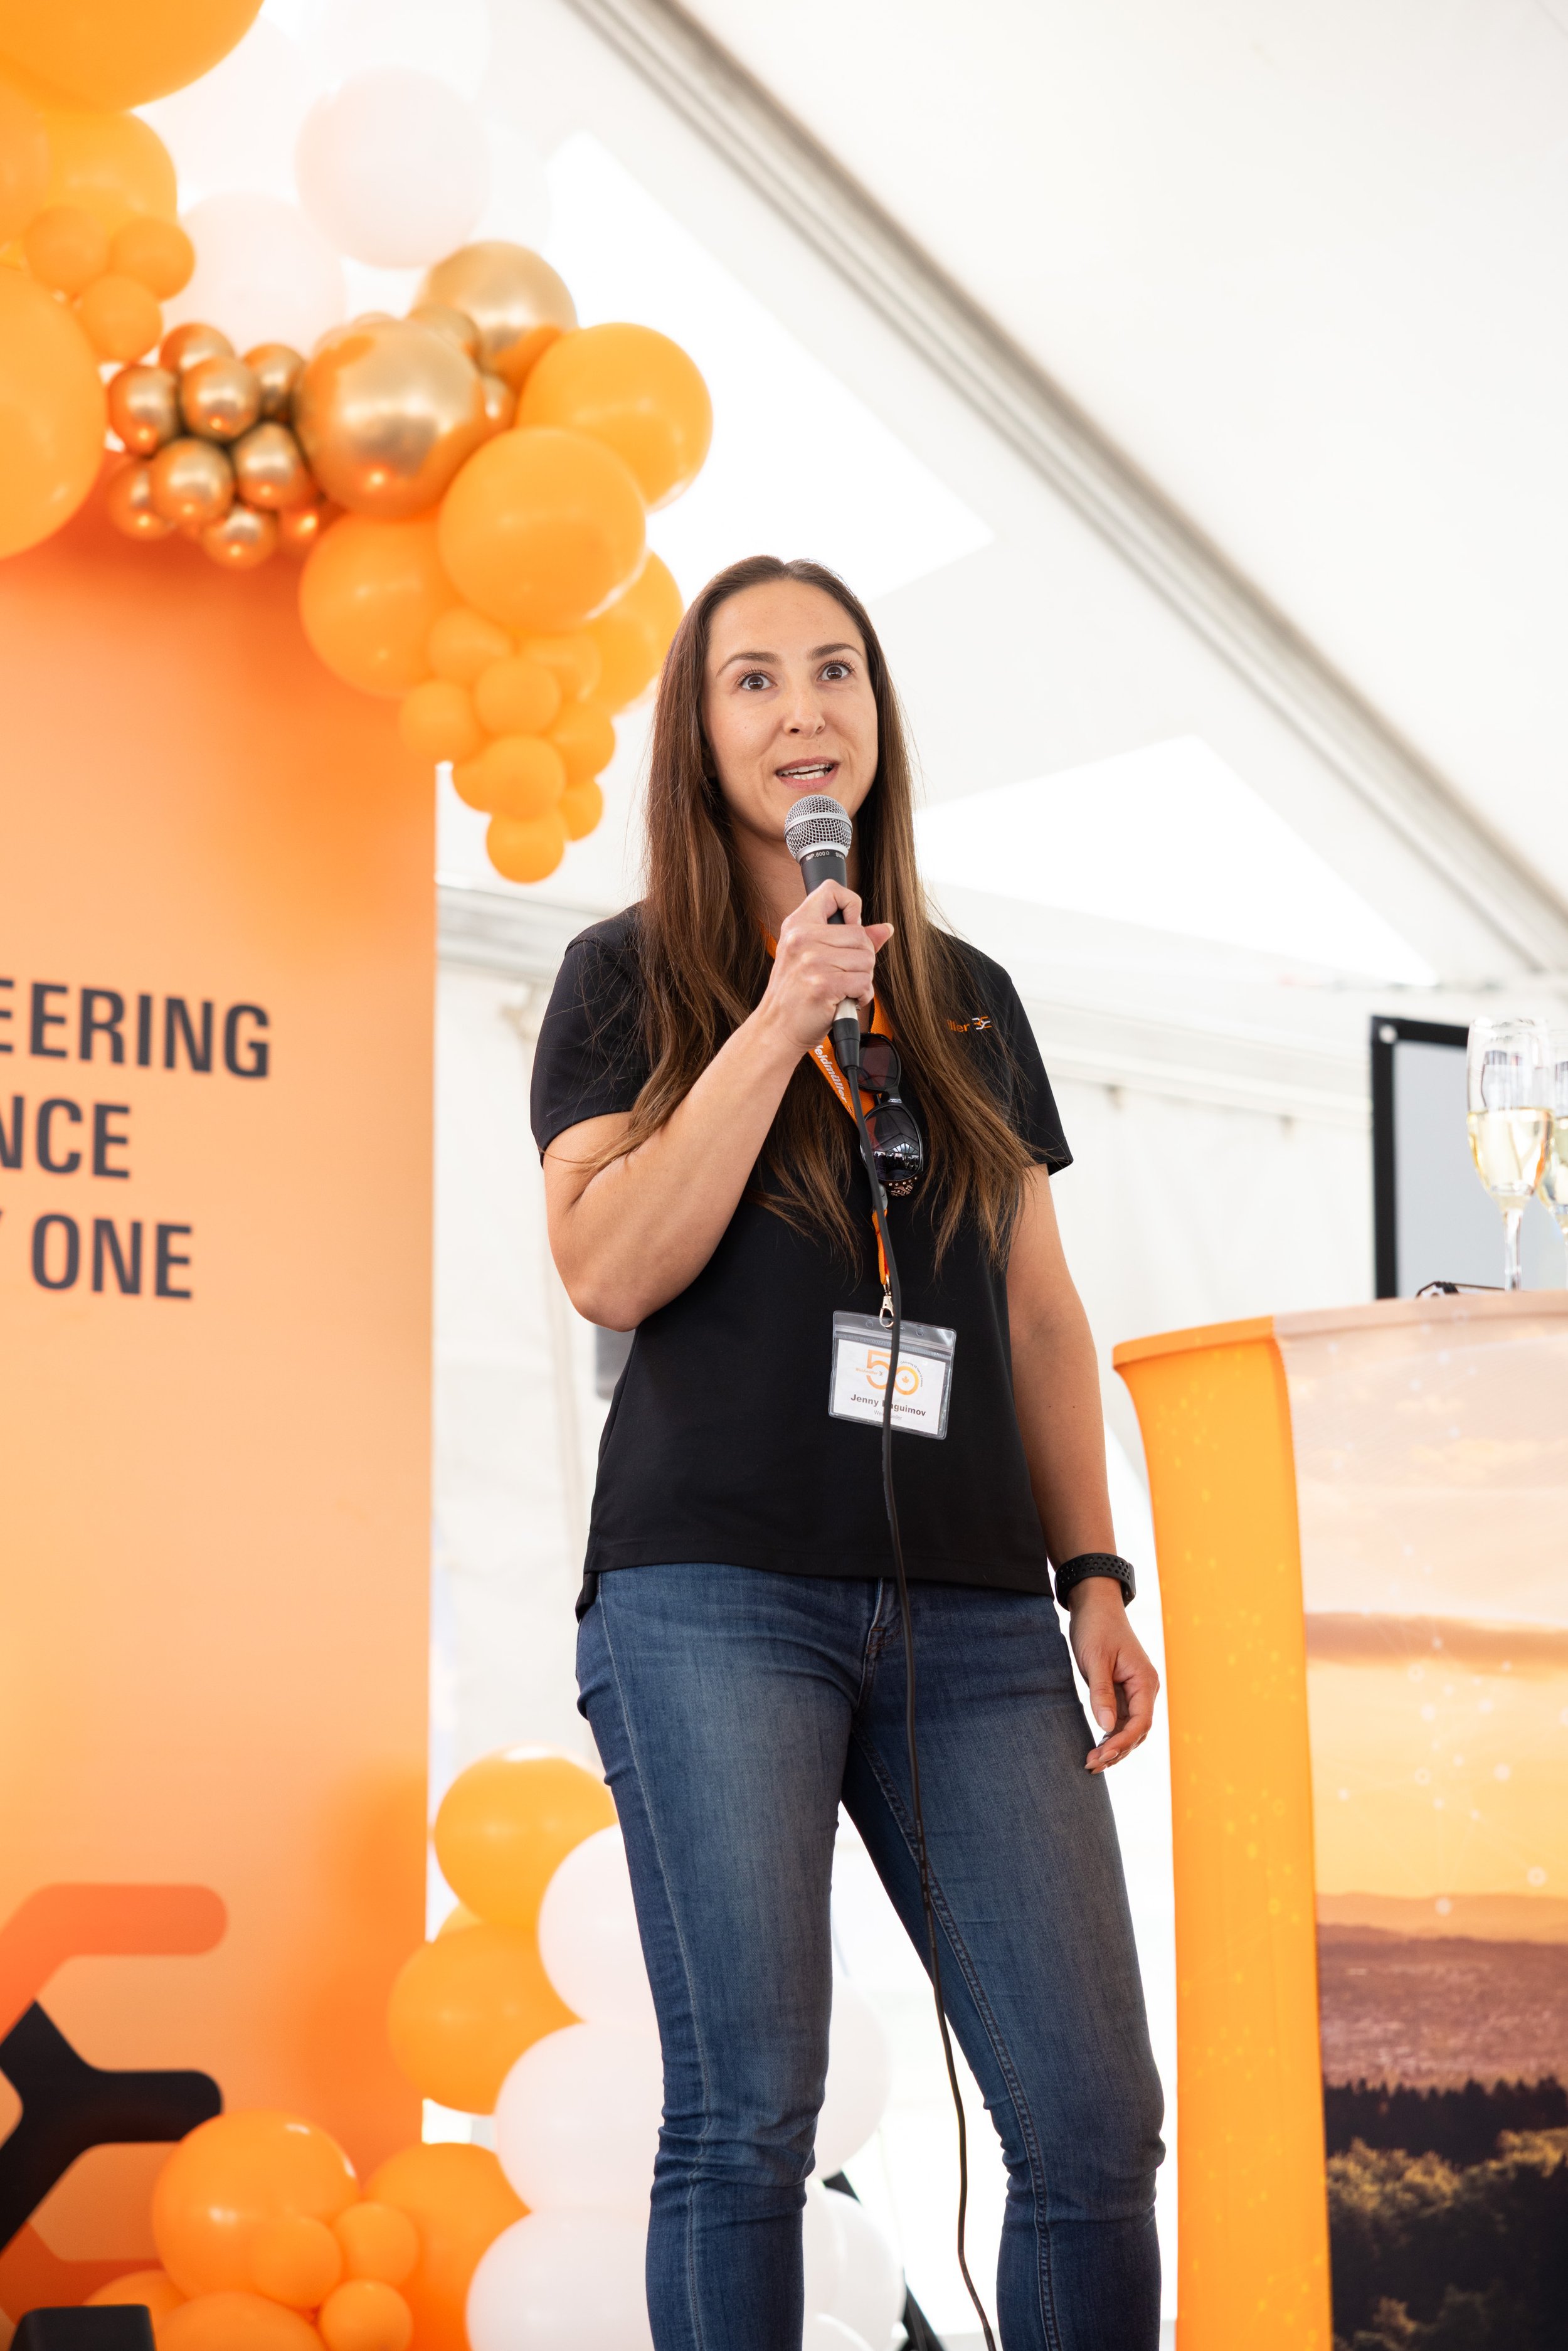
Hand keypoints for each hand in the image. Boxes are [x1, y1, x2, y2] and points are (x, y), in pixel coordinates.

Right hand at [764, 880, 892, 1052]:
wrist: (777, 1028)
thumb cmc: (795, 994)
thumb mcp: (812, 957)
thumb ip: (848, 939)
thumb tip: (885, 929)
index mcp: (797, 925)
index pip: (831, 890)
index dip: (851, 904)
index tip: (850, 925)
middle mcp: (802, 938)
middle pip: (860, 934)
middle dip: (862, 958)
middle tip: (843, 973)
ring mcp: (812, 961)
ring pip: (866, 959)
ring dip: (862, 979)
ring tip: (842, 988)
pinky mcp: (823, 984)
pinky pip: (864, 982)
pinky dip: (861, 995)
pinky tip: (845, 999)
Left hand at [1065, 1580, 1158, 1771]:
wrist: (1095, 1603)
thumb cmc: (1096, 1627)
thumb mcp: (1095, 1659)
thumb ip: (1102, 1694)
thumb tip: (1108, 1728)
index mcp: (1145, 1681)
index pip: (1141, 1723)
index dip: (1122, 1743)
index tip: (1101, 1756)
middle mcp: (1145, 1688)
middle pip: (1138, 1731)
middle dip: (1117, 1751)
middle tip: (1090, 1765)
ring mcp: (1135, 1690)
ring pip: (1131, 1728)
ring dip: (1114, 1747)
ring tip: (1091, 1763)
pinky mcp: (1123, 1689)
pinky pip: (1122, 1719)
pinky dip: (1111, 1734)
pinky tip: (1097, 1746)